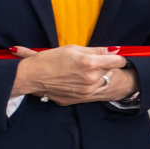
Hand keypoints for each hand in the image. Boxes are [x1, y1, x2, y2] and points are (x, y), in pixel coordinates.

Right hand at [10, 45, 132, 104]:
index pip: (118, 61)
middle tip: (89, 63)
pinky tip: (76, 80)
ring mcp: (86, 92)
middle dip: (103, 66)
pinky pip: (93, 91)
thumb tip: (115, 50)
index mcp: (90, 64)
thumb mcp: (74, 49)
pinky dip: (89, 86)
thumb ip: (97, 50)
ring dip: (97, 77)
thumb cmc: (50, 59)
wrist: (32, 77)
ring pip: (102, 82)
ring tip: (80, 72)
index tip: (114, 56)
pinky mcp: (80, 99)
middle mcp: (90, 79)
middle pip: (110, 71)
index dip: (117, 58)